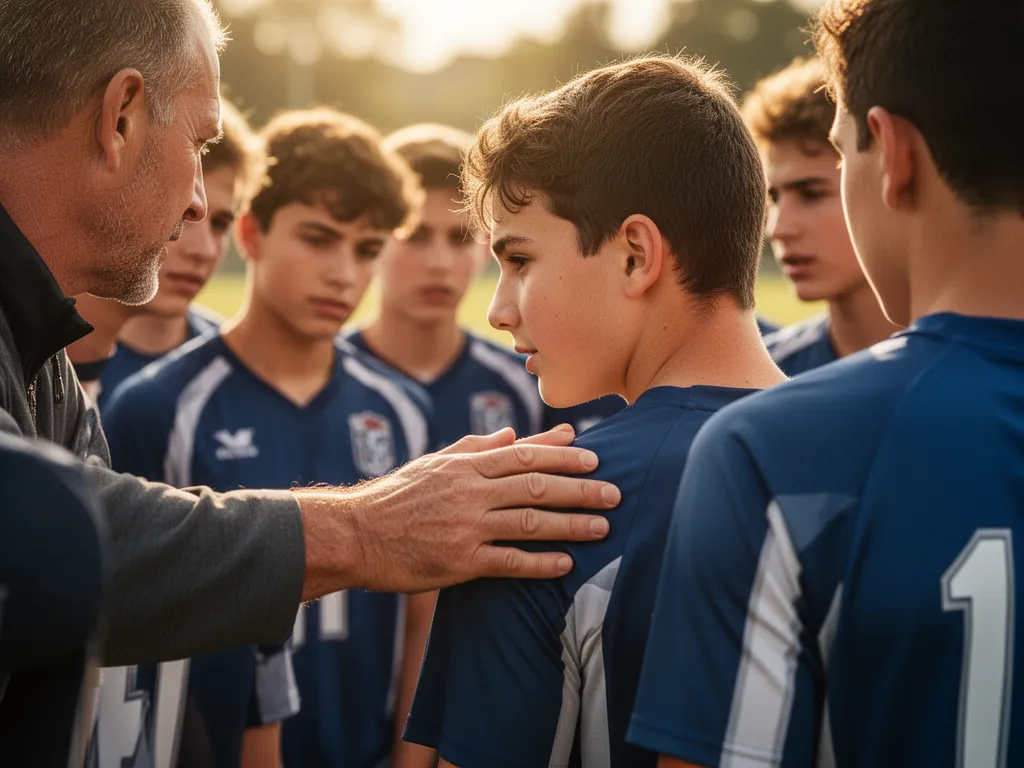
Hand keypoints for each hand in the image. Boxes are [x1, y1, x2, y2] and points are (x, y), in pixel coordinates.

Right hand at [297, 425, 619, 596]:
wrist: (354, 535)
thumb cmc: (396, 497)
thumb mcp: (434, 463)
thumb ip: (475, 448)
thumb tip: (512, 433)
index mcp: (465, 465)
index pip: (524, 455)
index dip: (563, 456)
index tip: (594, 458)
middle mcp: (470, 491)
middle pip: (536, 485)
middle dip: (581, 488)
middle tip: (615, 492)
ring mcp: (465, 527)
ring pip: (530, 520)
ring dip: (572, 523)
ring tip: (603, 527)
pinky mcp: (459, 562)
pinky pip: (510, 561)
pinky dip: (541, 562)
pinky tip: (566, 563)